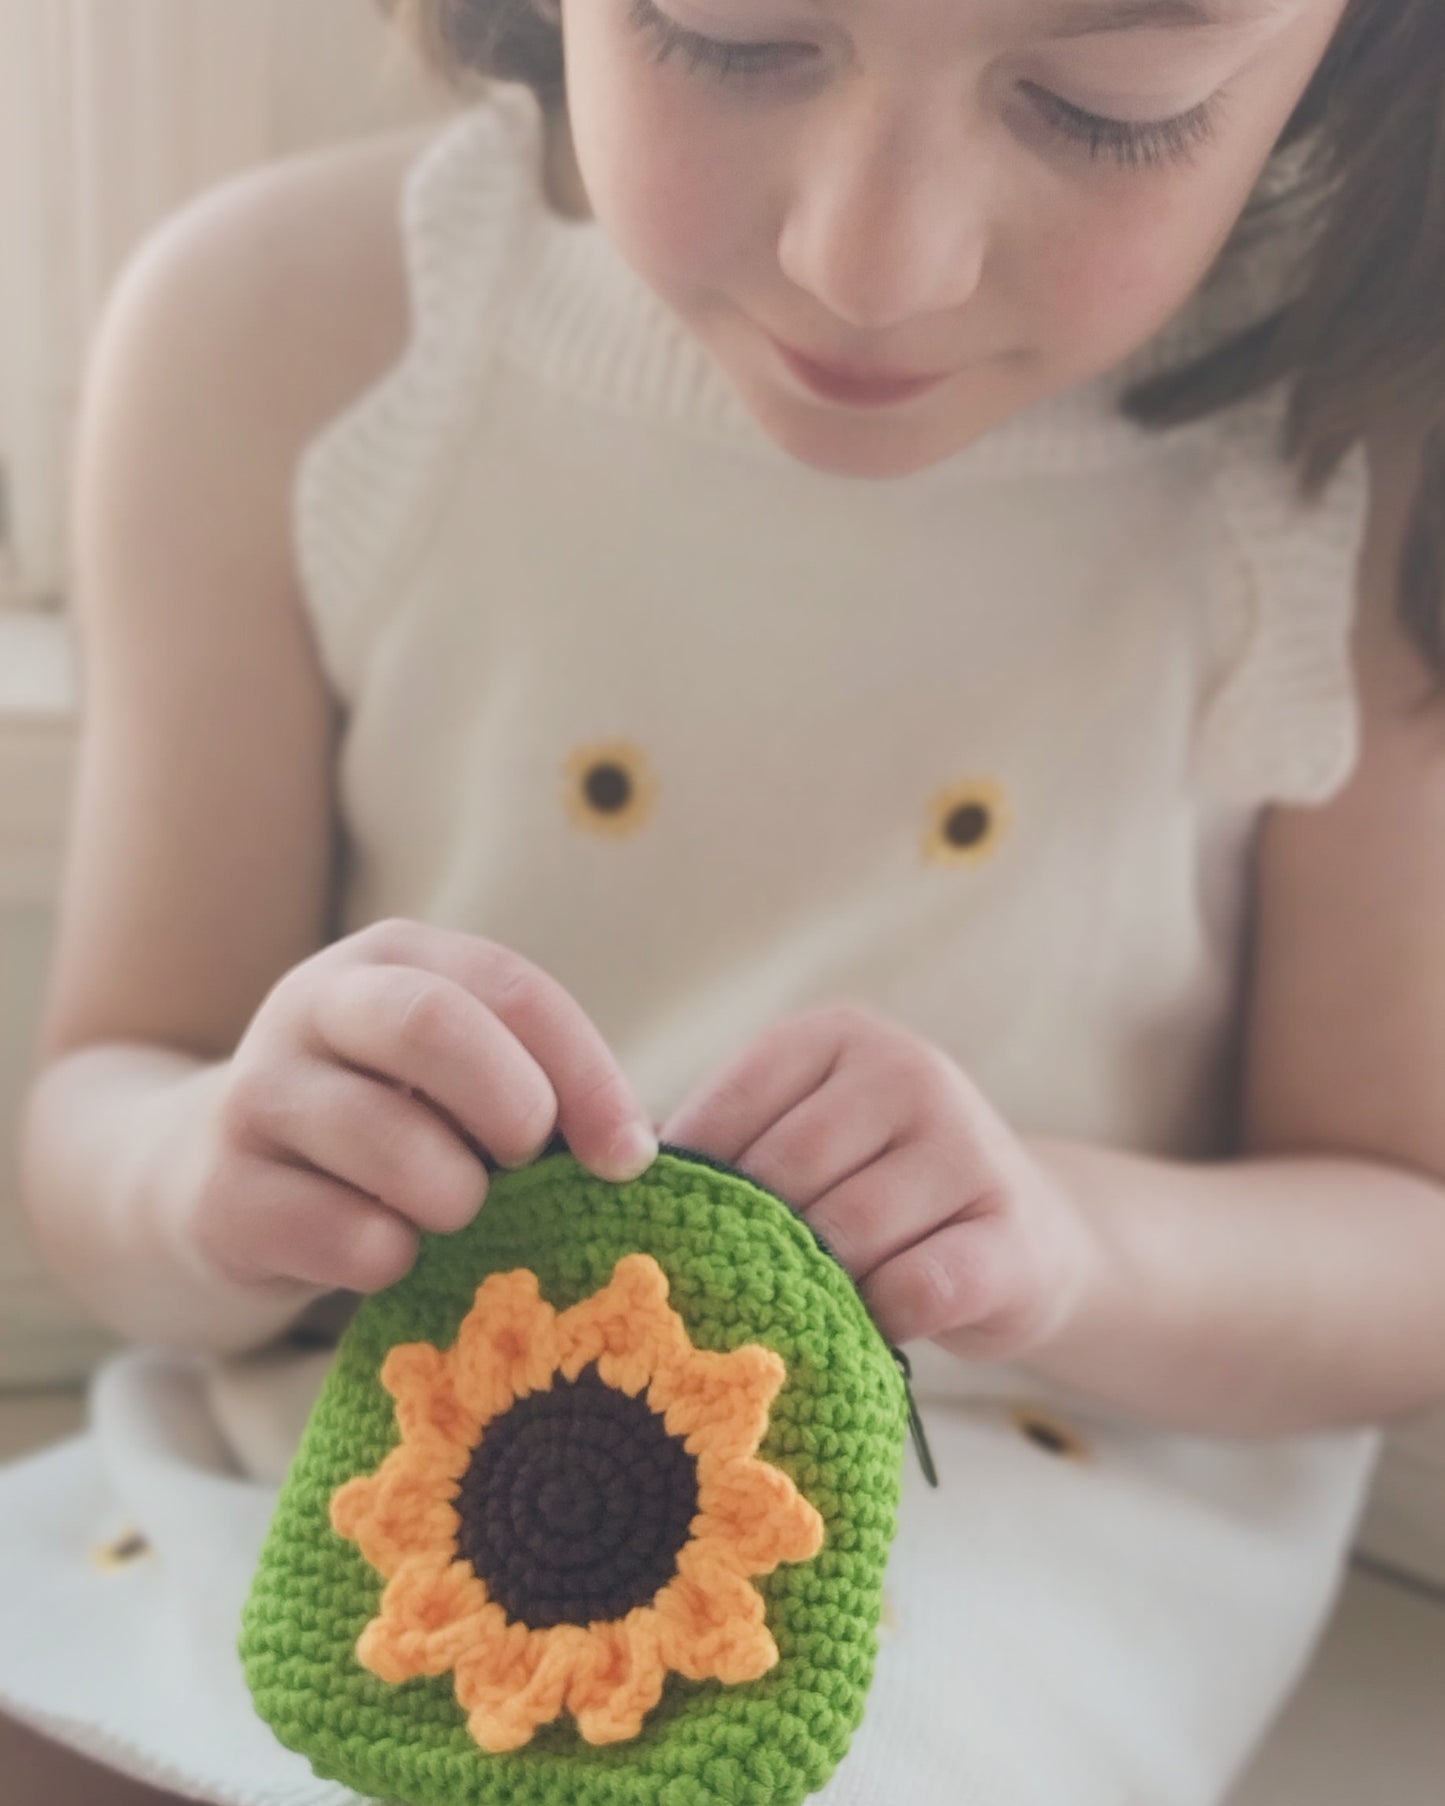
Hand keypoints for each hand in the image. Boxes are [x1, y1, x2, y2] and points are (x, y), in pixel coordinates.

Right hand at [186, 919, 656, 1296]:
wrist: (215, 1183)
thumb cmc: (387, 1128)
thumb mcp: (458, 1084)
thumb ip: (540, 1096)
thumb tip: (640, 1155)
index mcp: (394, 958)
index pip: (512, 989)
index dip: (586, 1074)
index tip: (631, 1158)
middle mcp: (315, 1004)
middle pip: (431, 1025)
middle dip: (511, 1107)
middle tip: (531, 1167)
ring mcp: (256, 1093)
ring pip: (382, 1134)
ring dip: (452, 1196)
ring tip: (454, 1213)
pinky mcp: (220, 1193)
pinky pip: (338, 1231)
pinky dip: (391, 1257)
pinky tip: (390, 1254)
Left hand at [660, 1004, 1096, 1357]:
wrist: (1026, 1237)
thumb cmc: (876, 1191)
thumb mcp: (801, 1139)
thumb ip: (717, 1146)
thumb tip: (586, 1171)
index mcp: (840, 1036)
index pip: (735, 1102)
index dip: (693, 1178)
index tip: (668, 1233)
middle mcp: (909, 1071)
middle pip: (789, 1169)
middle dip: (755, 1239)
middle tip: (731, 1289)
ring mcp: (969, 1148)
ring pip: (848, 1230)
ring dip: (816, 1283)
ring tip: (802, 1306)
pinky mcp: (1011, 1235)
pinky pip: (915, 1288)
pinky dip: (880, 1319)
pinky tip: (873, 1326)